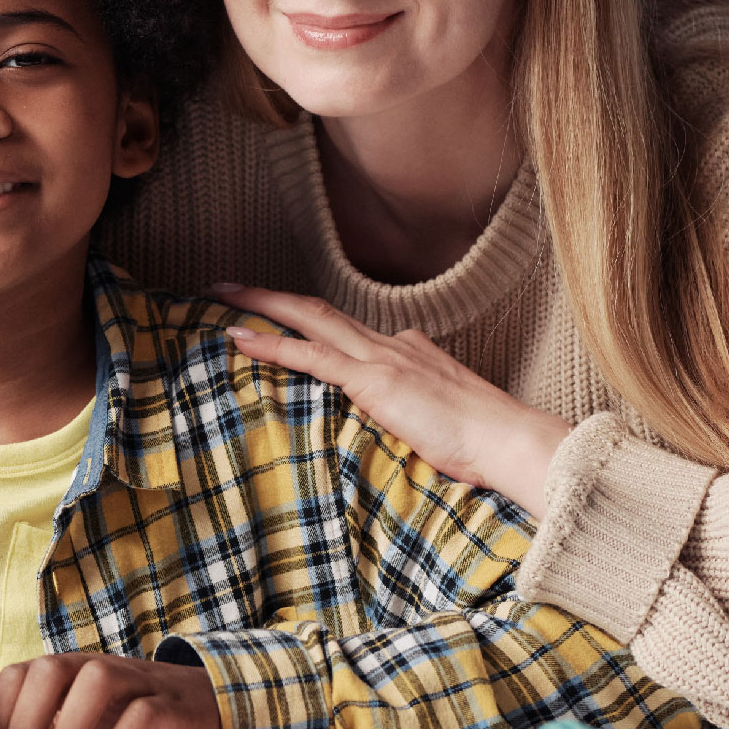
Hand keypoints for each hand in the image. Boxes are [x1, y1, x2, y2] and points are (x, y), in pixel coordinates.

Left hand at [0, 653, 219, 728]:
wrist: (204, 707)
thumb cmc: (132, 718)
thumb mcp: (80, 724)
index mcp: (70, 672)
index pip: (18, 675)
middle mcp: (98, 668)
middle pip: (50, 669)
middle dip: (25, 719)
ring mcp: (136, 682)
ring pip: (96, 680)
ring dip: (71, 726)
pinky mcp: (170, 704)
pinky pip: (143, 713)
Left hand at [213, 285, 572, 514]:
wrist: (508, 441)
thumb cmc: (483, 442)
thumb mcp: (439, 419)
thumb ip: (411, 412)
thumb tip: (396, 425)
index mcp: (407, 350)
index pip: (345, 327)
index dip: (306, 319)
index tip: (278, 314)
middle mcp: (392, 343)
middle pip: (319, 309)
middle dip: (270, 295)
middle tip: (226, 286)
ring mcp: (383, 358)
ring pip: (310, 318)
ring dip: (261, 305)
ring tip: (219, 296)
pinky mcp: (376, 380)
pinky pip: (313, 356)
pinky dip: (273, 344)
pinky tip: (240, 338)